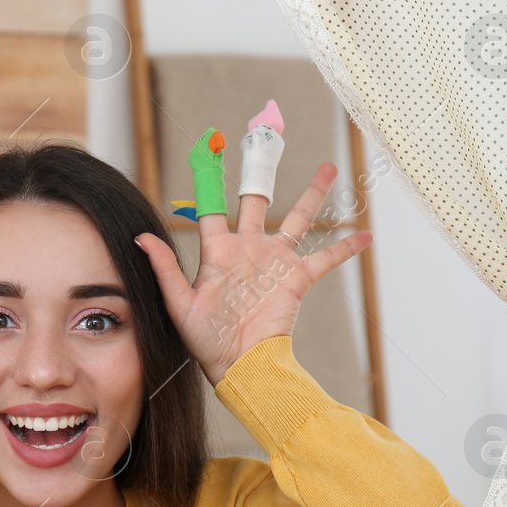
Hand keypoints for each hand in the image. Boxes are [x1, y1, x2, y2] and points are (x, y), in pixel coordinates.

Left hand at [134, 162, 371, 385]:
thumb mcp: (179, 302)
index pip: (212, 208)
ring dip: (314, 195)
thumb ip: (164, 267)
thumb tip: (140, 236)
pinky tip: (366, 235)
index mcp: (217, 251)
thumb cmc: (206, 339)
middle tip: (267, 142)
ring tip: (329, 168)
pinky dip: (346, 247)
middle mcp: (248, 249)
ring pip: (298, 219)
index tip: (209, 150)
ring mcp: (275, 262)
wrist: (241, 365)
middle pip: (257, 202)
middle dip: (262, 173)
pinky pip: (326, 258)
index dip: (210, 181)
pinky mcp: (297, 279)